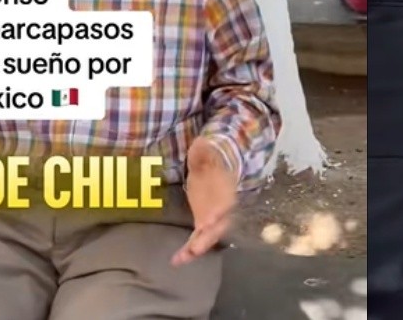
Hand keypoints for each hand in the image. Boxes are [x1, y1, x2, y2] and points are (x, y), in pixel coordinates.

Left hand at [172, 139, 237, 265]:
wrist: (215, 161)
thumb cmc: (210, 153)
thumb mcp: (206, 148)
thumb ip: (204, 150)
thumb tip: (202, 143)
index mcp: (226, 186)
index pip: (224, 201)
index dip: (217, 212)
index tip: (207, 221)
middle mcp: (223, 204)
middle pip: (219, 225)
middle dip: (207, 238)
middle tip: (195, 249)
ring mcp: (213, 215)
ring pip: (208, 236)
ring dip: (195, 248)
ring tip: (180, 259)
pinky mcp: (202, 221)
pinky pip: (197, 238)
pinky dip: (188, 250)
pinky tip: (176, 259)